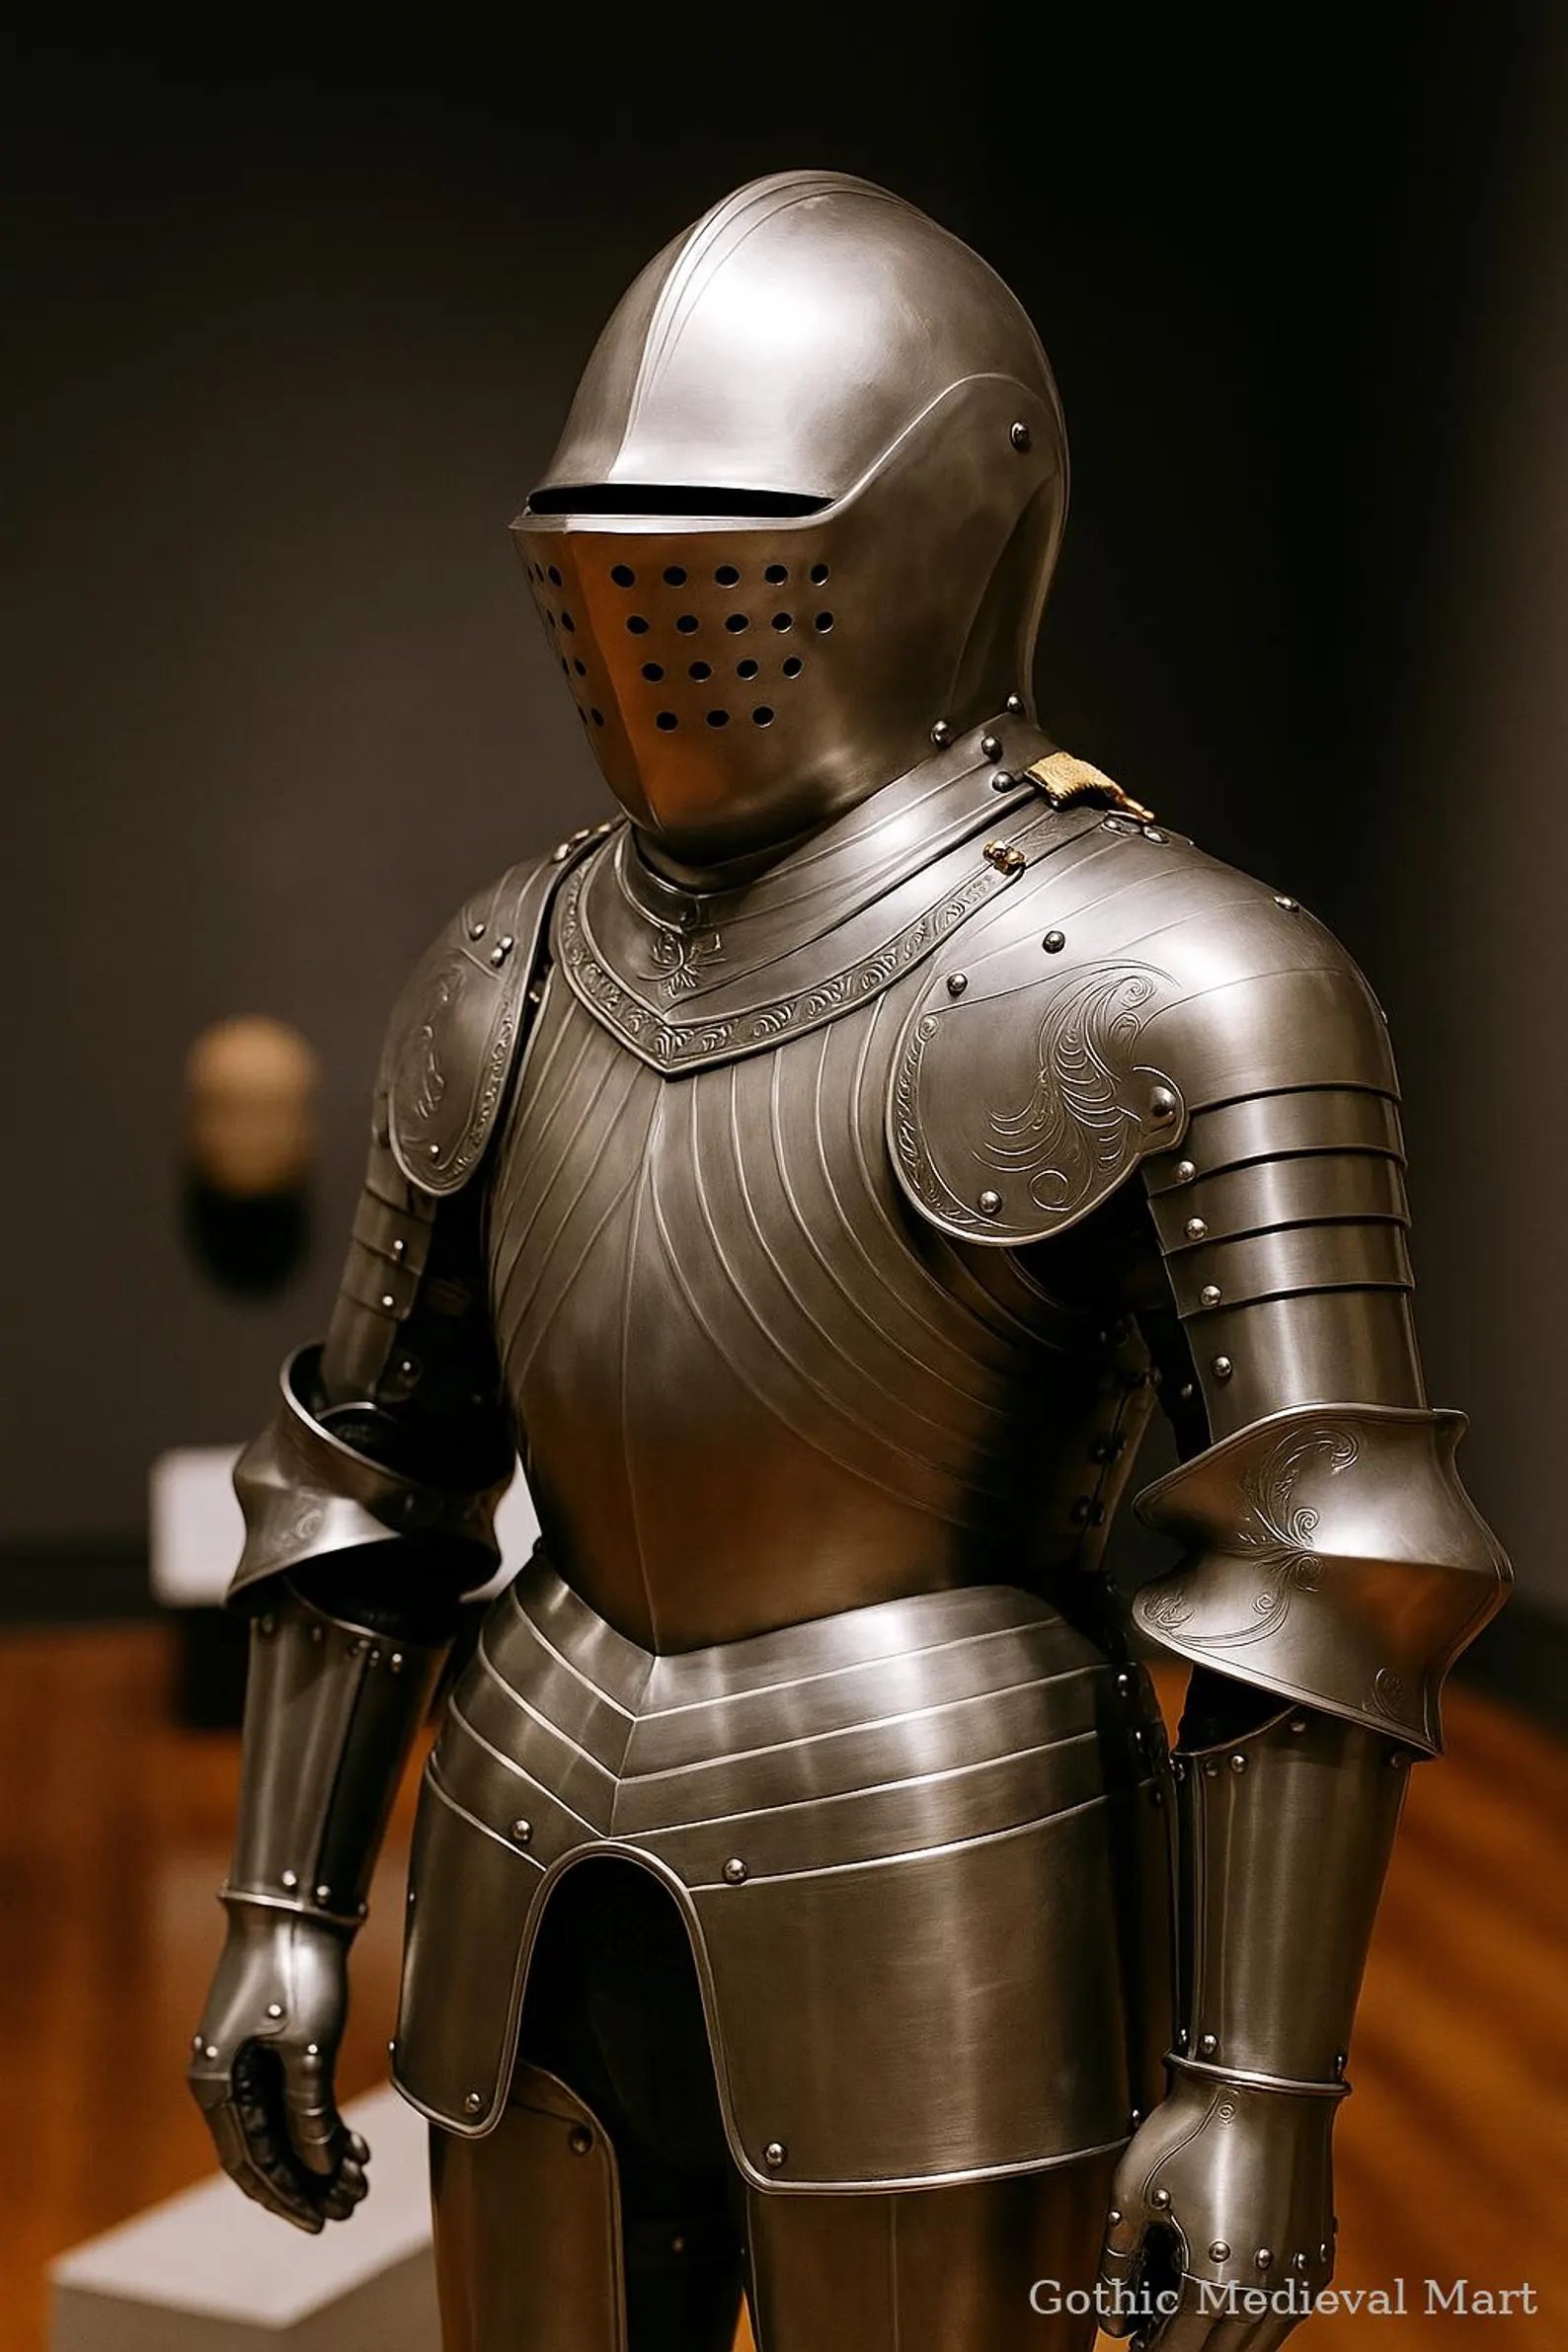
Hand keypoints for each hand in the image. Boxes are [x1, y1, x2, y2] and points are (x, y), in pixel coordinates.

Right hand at [187, 1901, 369, 2232]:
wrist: (292, 1907)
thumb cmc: (294, 1971)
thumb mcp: (308, 2048)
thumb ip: (310, 2113)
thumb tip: (319, 2166)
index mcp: (218, 2086)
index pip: (252, 2163)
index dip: (287, 2198)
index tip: (321, 2222)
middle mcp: (224, 2080)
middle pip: (265, 2152)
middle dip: (307, 2183)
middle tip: (350, 2206)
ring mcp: (244, 2062)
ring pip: (281, 2129)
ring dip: (319, 2157)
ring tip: (360, 2180)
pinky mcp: (268, 2045)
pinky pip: (290, 2101)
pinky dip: (320, 2124)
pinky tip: (355, 2143)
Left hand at [1096, 2069, 1339, 2347]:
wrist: (1263, 2088)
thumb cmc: (1191, 2133)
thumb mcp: (1132, 2192)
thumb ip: (1117, 2264)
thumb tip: (1112, 2319)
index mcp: (1214, 2286)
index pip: (1179, 2349)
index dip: (1153, 2348)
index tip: (1135, 2340)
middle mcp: (1263, 2297)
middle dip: (1184, 2345)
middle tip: (1155, 2328)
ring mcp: (1296, 2280)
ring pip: (1258, 2341)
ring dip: (1222, 2337)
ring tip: (1189, 2315)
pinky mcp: (1317, 2259)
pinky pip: (1284, 2312)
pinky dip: (1255, 2316)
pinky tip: (1231, 2293)